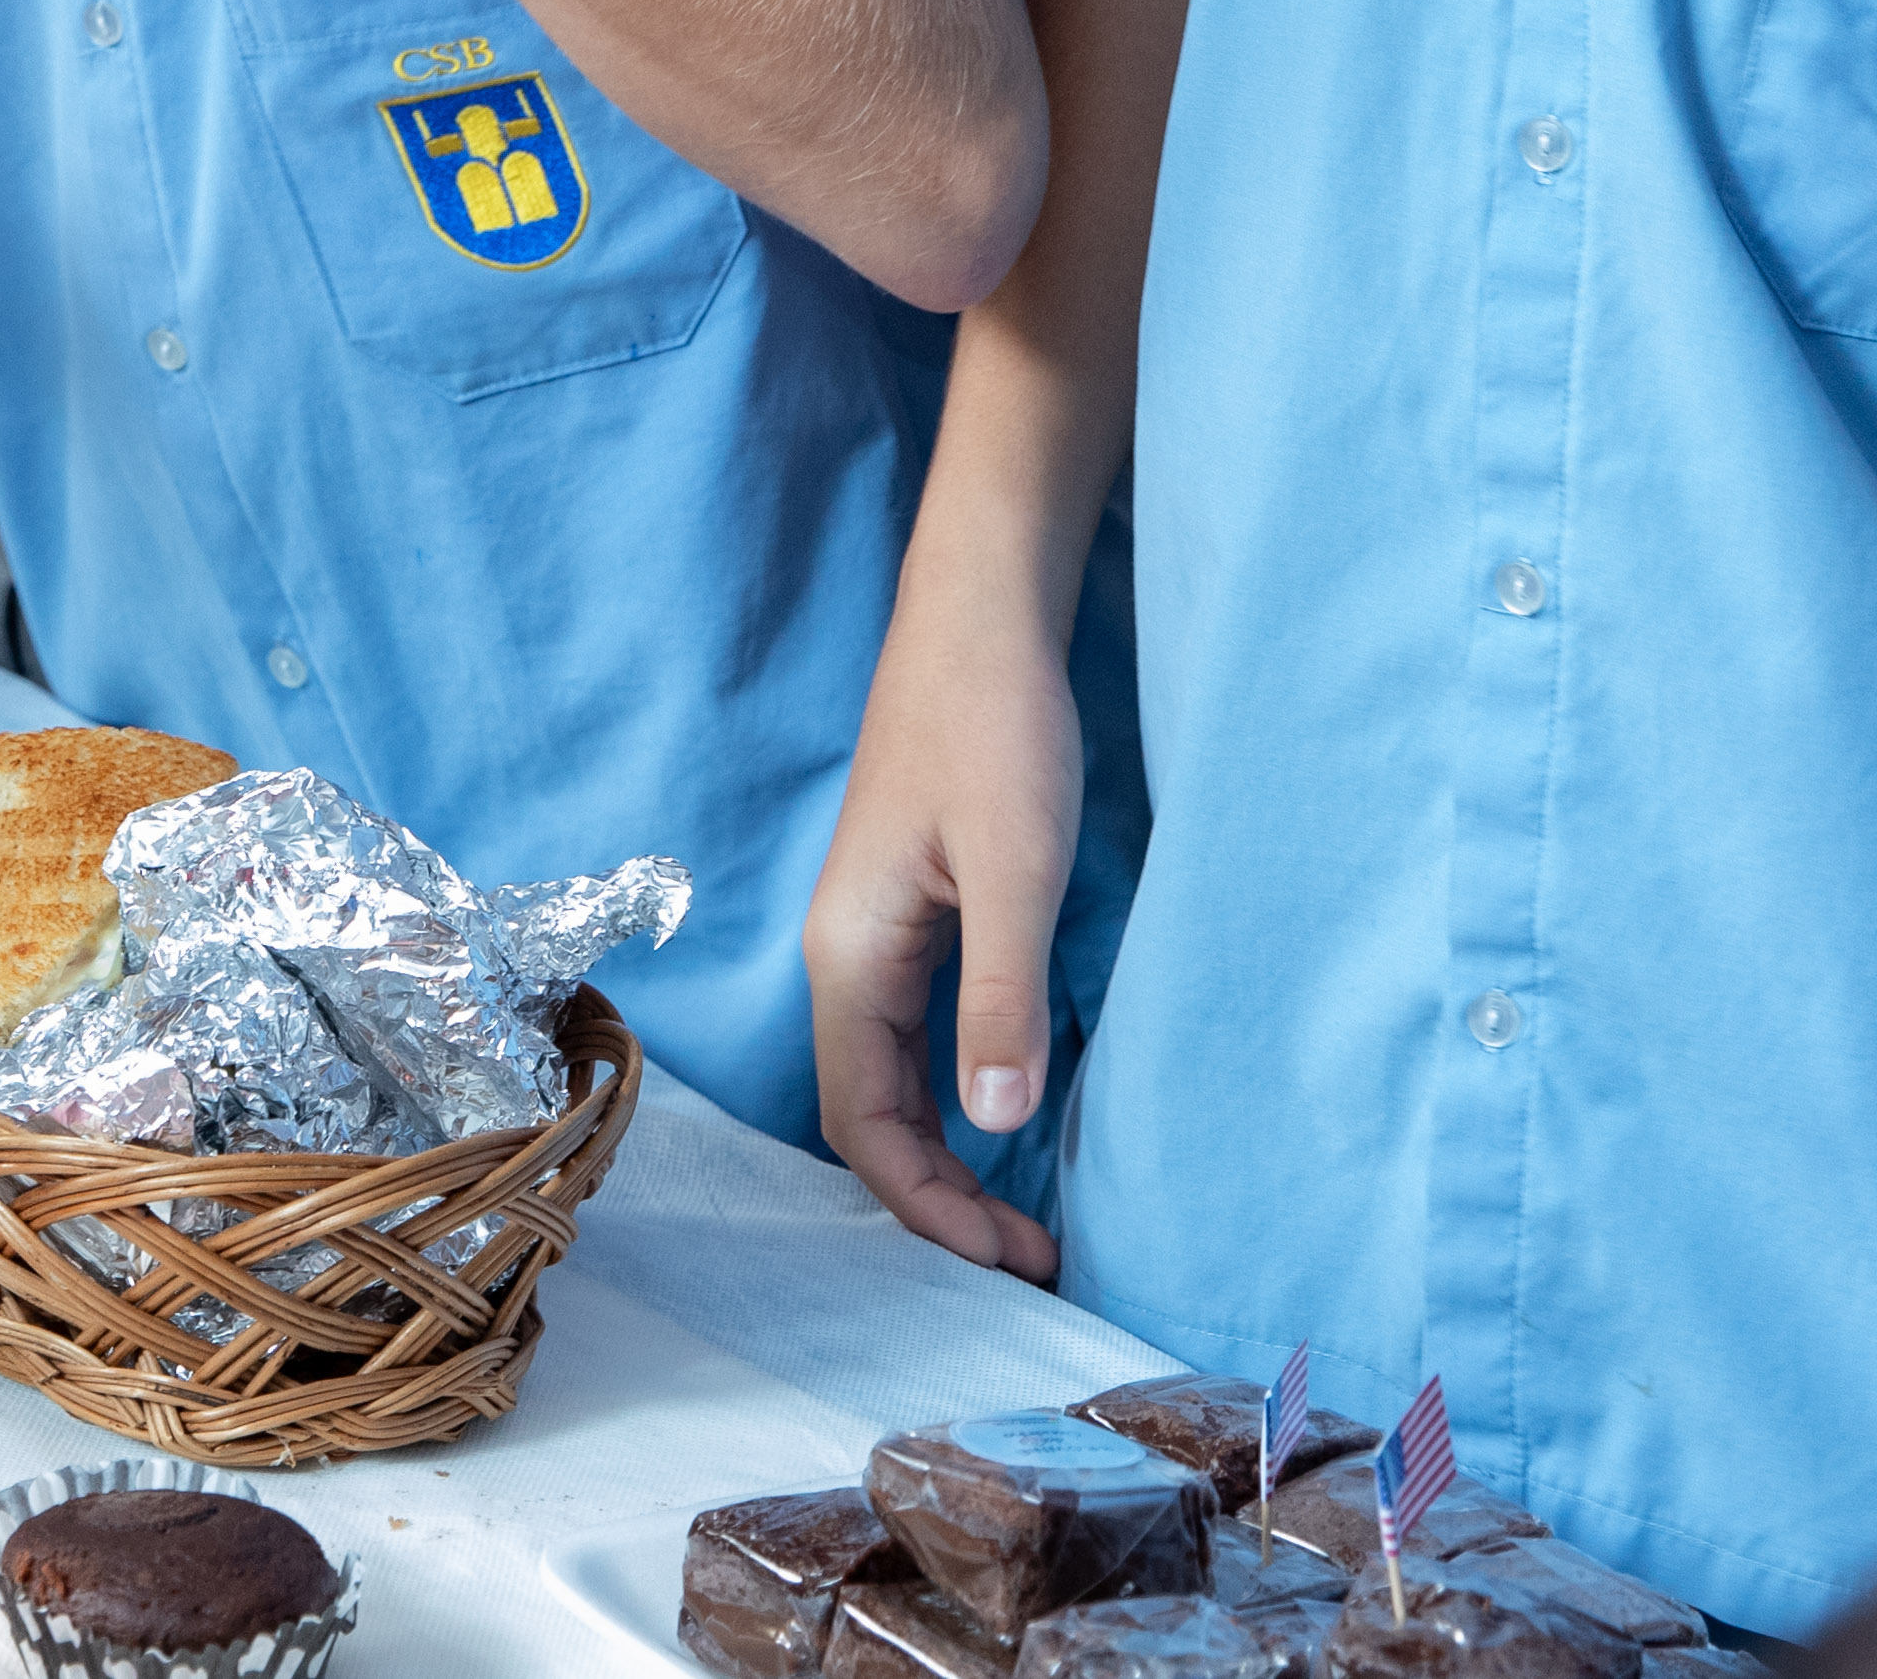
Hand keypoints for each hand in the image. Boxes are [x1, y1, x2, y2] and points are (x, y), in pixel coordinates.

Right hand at [801, 616, 1079, 1281]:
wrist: (981, 616)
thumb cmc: (994, 725)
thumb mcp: (1017, 867)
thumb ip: (1002, 997)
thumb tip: (996, 1124)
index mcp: (848, 954)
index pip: (863, 1122)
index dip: (928, 1207)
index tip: (1007, 1261)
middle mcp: (844, 955)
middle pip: (868, 1115)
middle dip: (938, 1202)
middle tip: (1032, 1259)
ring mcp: (874, 934)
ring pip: (889, 1080)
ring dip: (946, 1157)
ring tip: (1022, 1216)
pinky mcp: (912, 911)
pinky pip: (913, 1035)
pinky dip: (953, 1099)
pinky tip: (1007, 1117)